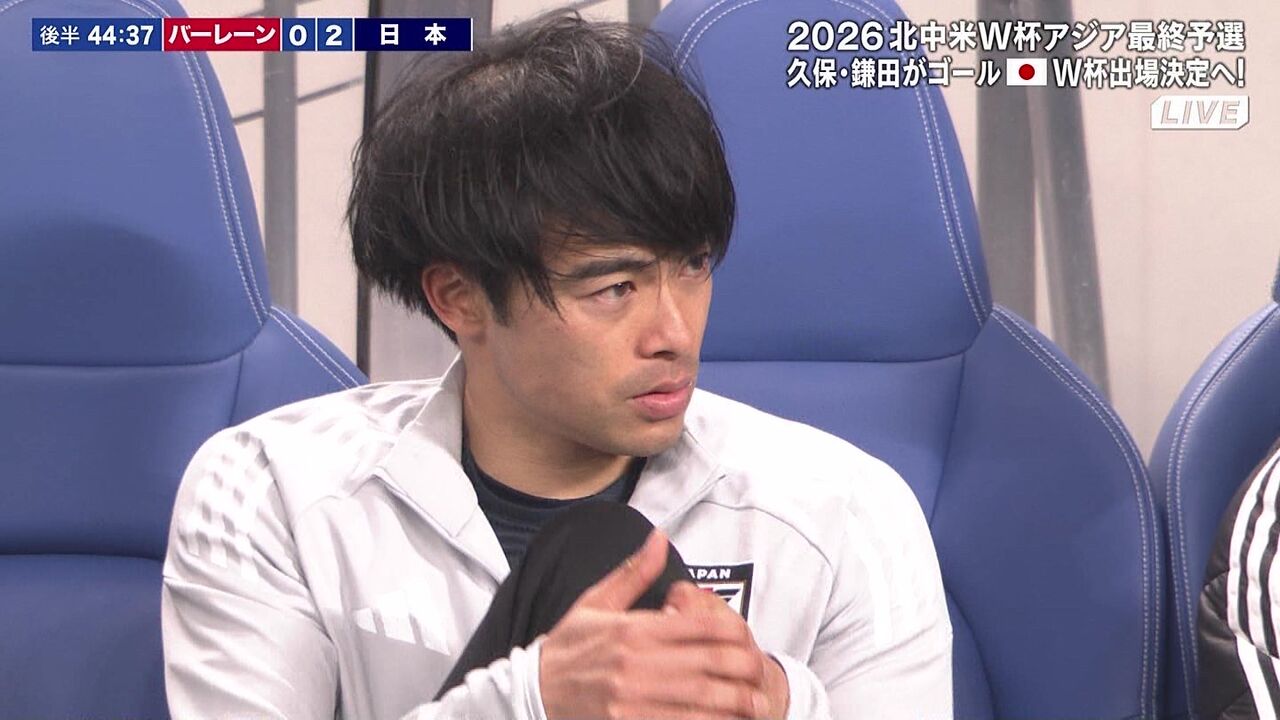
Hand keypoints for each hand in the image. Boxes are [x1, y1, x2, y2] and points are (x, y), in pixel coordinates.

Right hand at [539, 529, 773, 719]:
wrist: (533, 693)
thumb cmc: (568, 647)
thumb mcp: (595, 603)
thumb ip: (633, 573)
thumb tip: (660, 538)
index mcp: (632, 630)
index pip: (696, 628)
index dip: (731, 633)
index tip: (747, 639)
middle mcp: (635, 665)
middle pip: (706, 665)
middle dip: (741, 670)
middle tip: (761, 673)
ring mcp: (632, 700)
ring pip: (699, 701)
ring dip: (733, 704)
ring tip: (756, 705)